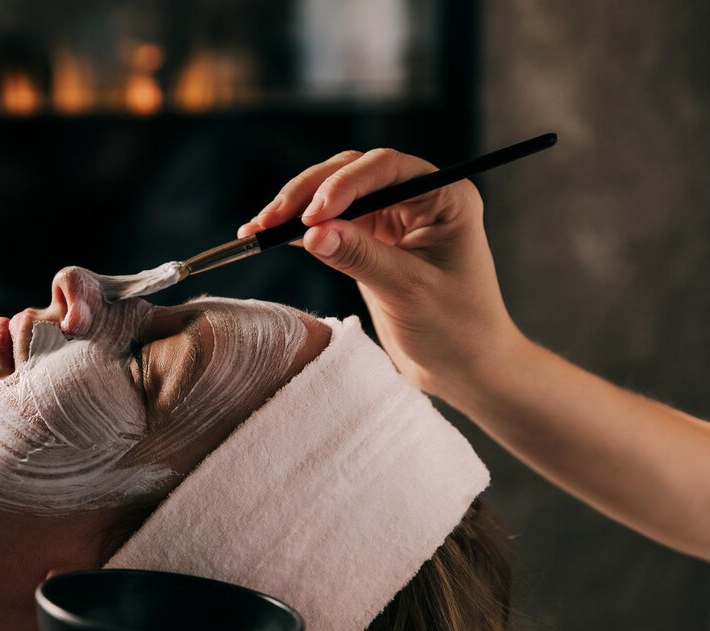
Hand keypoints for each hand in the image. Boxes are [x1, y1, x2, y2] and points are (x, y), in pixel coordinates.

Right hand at [238, 148, 523, 396]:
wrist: (466, 367)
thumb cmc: (457, 328)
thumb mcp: (409, 291)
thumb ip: (361, 256)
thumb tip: (311, 232)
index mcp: (444, 197)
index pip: (386, 169)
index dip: (343, 184)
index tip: (311, 216)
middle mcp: (418, 198)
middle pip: (352, 173)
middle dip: (308, 194)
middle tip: (270, 221)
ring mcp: (393, 218)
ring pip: (334, 195)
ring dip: (295, 209)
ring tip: (258, 230)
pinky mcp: (371, 241)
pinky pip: (329, 224)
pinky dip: (299, 230)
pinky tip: (270, 237)